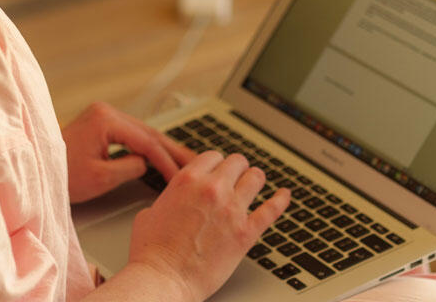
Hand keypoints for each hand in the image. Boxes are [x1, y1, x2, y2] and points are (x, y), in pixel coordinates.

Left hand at [62, 102, 194, 203]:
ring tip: (185, 160)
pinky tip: (162, 154)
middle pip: (149, 131)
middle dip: (172, 149)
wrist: (36, 169)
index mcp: (105, 120)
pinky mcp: (102, 122)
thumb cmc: (61, 174)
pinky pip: (132, 133)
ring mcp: (103, 115)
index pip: (146, 141)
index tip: (180, 174)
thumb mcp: (99, 178)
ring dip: (163, 147)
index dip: (166, 160)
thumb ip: (129, 167)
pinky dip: (148, 145)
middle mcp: (106, 111)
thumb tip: (146, 163)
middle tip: (195, 162)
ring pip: (143, 132)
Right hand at [125, 151, 290, 301]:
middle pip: (237, 162)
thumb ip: (170, 198)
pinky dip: (280, 200)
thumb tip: (176, 199)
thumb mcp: (151, 212)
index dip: (216, 165)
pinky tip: (284, 195)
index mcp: (188, 180)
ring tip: (254, 183)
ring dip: (254, 180)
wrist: (163, 279)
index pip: (213, 156)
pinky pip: (272, 210)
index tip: (218, 171)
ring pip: (255, 178)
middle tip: (236, 177)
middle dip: (236, 169)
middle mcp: (212, 189)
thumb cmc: (152, 252)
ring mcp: (232, 210)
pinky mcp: (246, 233)